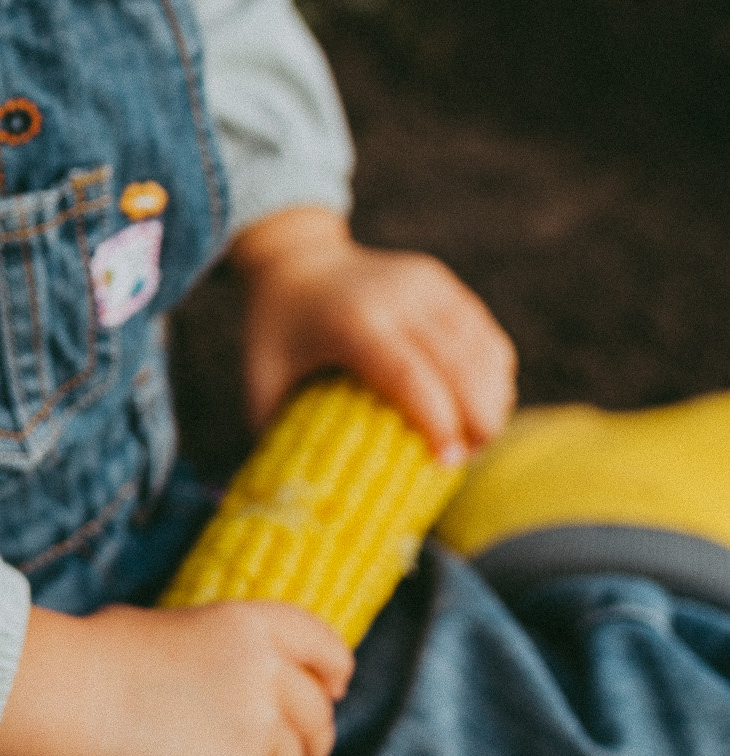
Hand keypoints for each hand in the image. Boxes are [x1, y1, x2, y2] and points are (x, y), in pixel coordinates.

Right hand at [0, 599, 352, 755]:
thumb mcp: (183, 629)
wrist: (70, 691)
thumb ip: (232, 656)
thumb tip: (249, 689)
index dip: (331, 680)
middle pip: (318, 725)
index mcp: (257, 625)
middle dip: (294, 750)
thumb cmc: (102, 656)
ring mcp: (261, 727)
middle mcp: (271, 672)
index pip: (328, 651)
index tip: (327, 696)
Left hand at [231, 208, 516, 463]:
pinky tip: (481, 407)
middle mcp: (396, 294)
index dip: (435, 420)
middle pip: (459, 363)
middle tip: (464, 460)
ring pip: (483, 350)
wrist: (297, 260)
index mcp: (351, 320)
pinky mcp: (443, 284)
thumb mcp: (262, 378)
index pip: (408, 372)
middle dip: (476, 419)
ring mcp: (426, 284)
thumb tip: (301, 495)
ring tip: (476, 440)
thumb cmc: (277, 333)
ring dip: (492, 401)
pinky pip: (486, 336)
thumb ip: (279, 431)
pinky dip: (493, 376)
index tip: (447, 463)